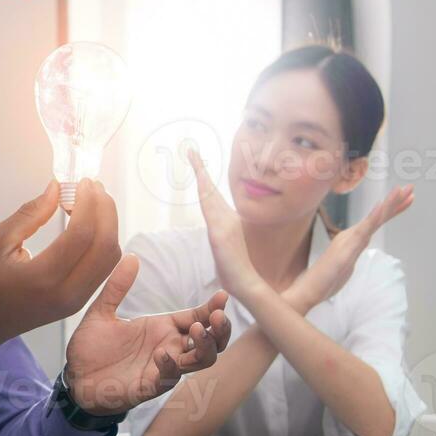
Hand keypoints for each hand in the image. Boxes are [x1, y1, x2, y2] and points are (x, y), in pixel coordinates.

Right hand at [0, 180, 120, 382]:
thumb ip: (30, 214)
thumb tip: (57, 187)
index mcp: (42, 278)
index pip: (81, 235)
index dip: (88, 203)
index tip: (83, 182)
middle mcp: (66, 294)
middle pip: (105, 245)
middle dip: (105, 210)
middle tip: (93, 187)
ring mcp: (76, 302)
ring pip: (110, 258)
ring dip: (109, 225)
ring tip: (94, 201)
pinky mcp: (79, 303)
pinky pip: (103, 269)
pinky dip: (104, 241)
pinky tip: (91, 223)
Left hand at [65, 254, 230, 413]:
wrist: (73, 377)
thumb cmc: (91, 348)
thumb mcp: (102, 311)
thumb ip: (117, 286)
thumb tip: (131, 256)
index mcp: (162, 328)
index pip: (196, 316)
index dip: (212, 308)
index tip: (222, 295)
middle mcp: (168, 347)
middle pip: (210, 341)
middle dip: (220, 329)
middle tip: (217, 316)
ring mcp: (162, 368)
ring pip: (201, 360)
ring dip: (205, 346)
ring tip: (197, 330)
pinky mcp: (150, 386)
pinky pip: (170, 377)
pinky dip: (171, 365)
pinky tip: (162, 353)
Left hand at [187, 151, 264, 299]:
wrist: (245, 284)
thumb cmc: (234, 270)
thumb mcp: (225, 248)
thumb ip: (223, 237)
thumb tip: (220, 233)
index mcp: (224, 221)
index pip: (211, 196)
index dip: (203, 179)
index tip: (195, 162)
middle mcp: (224, 219)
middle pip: (209, 191)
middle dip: (200, 170)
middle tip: (190, 150)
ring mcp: (223, 225)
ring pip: (209, 197)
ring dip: (201, 177)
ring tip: (193, 158)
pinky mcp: (220, 235)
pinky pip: (211, 211)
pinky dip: (206, 195)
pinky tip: (200, 183)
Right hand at [286, 185, 414, 310]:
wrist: (307, 290)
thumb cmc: (322, 281)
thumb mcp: (342, 268)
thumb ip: (348, 259)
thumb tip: (351, 255)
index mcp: (352, 240)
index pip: (376, 222)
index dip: (391, 210)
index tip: (405, 199)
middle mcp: (351, 235)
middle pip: (378, 217)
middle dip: (395, 202)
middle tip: (411, 188)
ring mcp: (349, 240)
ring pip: (374, 219)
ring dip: (389, 204)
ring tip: (402, 190)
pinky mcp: (347, 247)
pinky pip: (364, 229)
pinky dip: (375, 216)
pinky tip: (383, 206)